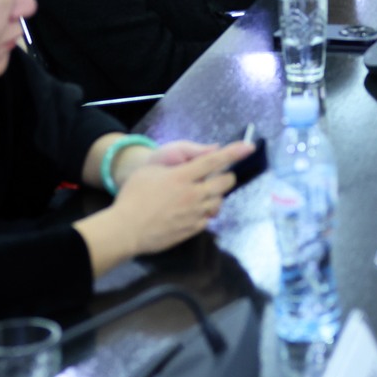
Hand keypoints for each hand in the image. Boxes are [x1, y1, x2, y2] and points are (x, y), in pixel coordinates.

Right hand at [106, 139, 251, 255]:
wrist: (126, 230)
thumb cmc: (134, 196)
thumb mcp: (150, 170)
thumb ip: (176, 161)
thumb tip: (203, 156)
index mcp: (183, 177)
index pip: (215, 161)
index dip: (234, 153)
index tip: (249, 147)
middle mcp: (193, 195)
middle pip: (224, 183)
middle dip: (226, 176)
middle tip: (218, 175)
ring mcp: (195, 214)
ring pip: (219, 202)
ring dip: (216, 195)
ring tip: (203, 193)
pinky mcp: (192, 230)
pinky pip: (209, 218)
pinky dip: (206, 212)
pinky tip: (195, 210)